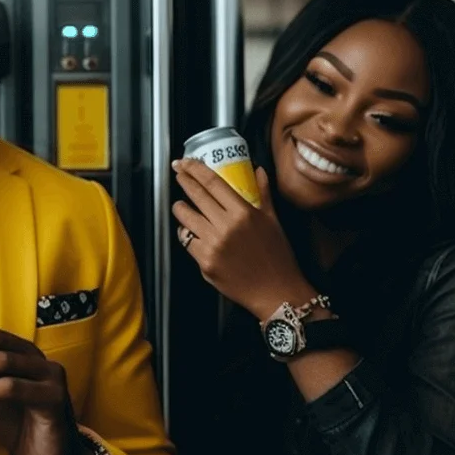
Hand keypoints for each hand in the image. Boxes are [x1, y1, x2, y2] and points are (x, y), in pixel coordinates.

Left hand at [171, 158, 313, 319]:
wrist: (276, 292)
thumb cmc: (277, 257)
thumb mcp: (273, 221)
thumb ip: (263, 193)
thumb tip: (258, 171)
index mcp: (243, 213)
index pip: (213, 183)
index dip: (195, 169)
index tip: (185, 162)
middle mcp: (226, 226)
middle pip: (196, 196)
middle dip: (183, 181)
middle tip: (177, 172)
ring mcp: (213, 245)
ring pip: (185, 218)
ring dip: (180, 208)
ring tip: (180, 205)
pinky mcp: (204, 262)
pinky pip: (186, 241)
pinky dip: (185, 233)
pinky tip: (189, 231)